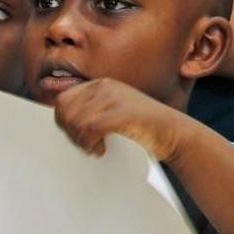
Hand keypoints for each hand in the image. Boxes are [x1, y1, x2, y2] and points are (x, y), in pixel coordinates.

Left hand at [54, 78, 193, 161]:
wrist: (173, 132)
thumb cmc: (141, 128)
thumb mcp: (111, 113)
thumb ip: (89, 113)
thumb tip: (61, 124)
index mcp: (100, 85)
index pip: (62, 100)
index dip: (63, 122)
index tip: (76, 137)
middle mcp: (105, 86)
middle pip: (65, 110)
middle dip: (70, 133)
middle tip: (86, 145)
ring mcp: (114, 98)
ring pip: (76, 121)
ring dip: (82, 141)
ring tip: (96, 147)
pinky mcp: (121, 113)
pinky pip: (89, 129)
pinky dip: (90, 144)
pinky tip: (101, 149)